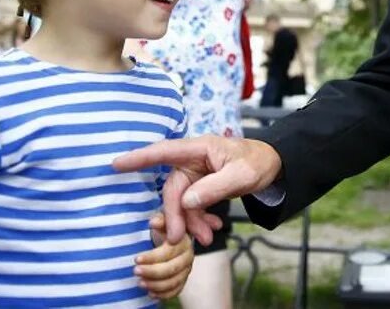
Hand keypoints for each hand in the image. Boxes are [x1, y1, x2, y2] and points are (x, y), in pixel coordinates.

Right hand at [113, 135, 281, 244]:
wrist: (273, 166)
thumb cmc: (258, 162)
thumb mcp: (242, 175)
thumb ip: (215, 187)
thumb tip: (188, 201)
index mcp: (200, 148)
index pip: (164, 151)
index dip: (139, 158)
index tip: (116, 164)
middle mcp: (193, 160)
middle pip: (173, 189)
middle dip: (176, 215)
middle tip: (178, 239)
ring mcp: (196, 174)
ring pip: (182, 202)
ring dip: (190, 222)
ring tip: (207, 239)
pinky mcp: (200, 186)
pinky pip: (192, 206)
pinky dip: (199, 220)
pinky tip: (212, 230)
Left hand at [134, 214, 192, 298]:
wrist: (172, 237)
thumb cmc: (164, 228)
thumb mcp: (162, 220)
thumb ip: (160, 220)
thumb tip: (153, 222)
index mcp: (183, 241)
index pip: (169, 252)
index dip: (152, 257)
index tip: (136, 259)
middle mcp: (188, 257)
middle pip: (172, 269)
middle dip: (152, 272)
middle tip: (135, 271)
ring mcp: (186, 270)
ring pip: (173, 282)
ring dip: (155, 285)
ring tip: (139, 282)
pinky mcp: (182, 280)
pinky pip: (175, 291)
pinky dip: (163, 294)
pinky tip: (150, 293)